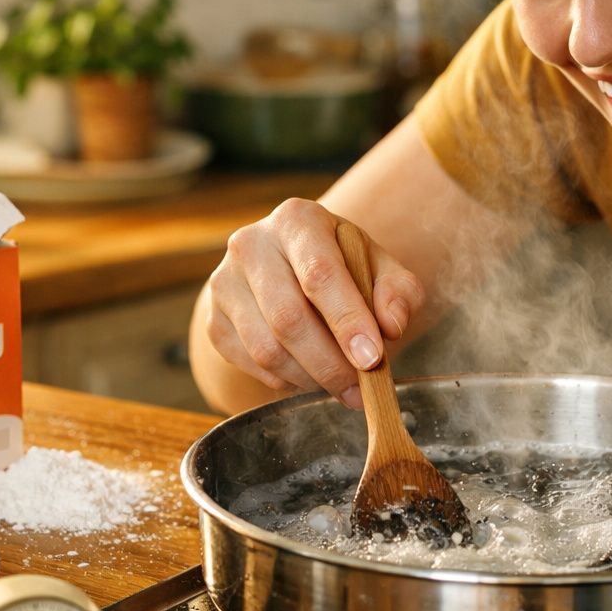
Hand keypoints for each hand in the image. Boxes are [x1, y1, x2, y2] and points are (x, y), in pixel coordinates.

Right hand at [202, 199, 425, 408]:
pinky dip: (285, 380)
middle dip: (330, 364)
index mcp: (297, 220)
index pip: (320, 275)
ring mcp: (224, 283)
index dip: (347, 321)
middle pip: (289, 318)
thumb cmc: (343, 266)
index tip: (371, 359)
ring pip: (266, 349)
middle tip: (361, 389)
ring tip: (341, 385)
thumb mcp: (379, 267)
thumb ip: (398, 292)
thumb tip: (392, 325)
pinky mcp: (213, 320)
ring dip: (310, 378)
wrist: (289, 269)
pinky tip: (309, 374)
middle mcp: (251, 244)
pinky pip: (250, 365)